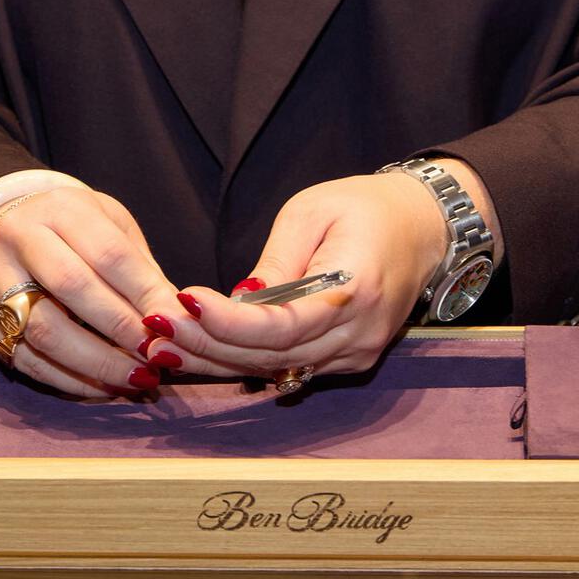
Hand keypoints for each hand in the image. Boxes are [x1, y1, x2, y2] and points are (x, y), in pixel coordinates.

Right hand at [0, 187, 177, 394]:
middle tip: (157, 356)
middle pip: (72, 286)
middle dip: (121, 328)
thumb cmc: (77, 230)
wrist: (11, 225)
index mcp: (61, 208)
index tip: (175, 325)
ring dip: (96, 362)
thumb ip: (143, 271)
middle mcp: (18, 235)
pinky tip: (102, 386)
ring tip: (135, 376)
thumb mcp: (114, 229)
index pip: (109, 253)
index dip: (144, 293)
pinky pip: (23, 357)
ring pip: (43, 329)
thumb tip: (178, 319)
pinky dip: (67, 379)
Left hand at [141, 160, 502, 378]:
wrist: (422, 229)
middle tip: (156, 329)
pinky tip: (203, 353)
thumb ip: (277, 263)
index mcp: (356, 289)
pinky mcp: (349, 360)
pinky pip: (290, 369)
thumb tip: (238, 302)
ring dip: (218, 360)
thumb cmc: (366, 208)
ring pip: (275, 370)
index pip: (282, 325)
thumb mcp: (313, 213)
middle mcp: (359, 333)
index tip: (182, 302)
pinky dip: (245, 362)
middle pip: (271, 356)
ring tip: (165, 344)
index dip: (228, 322)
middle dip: (208, 345)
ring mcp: (357, 354)